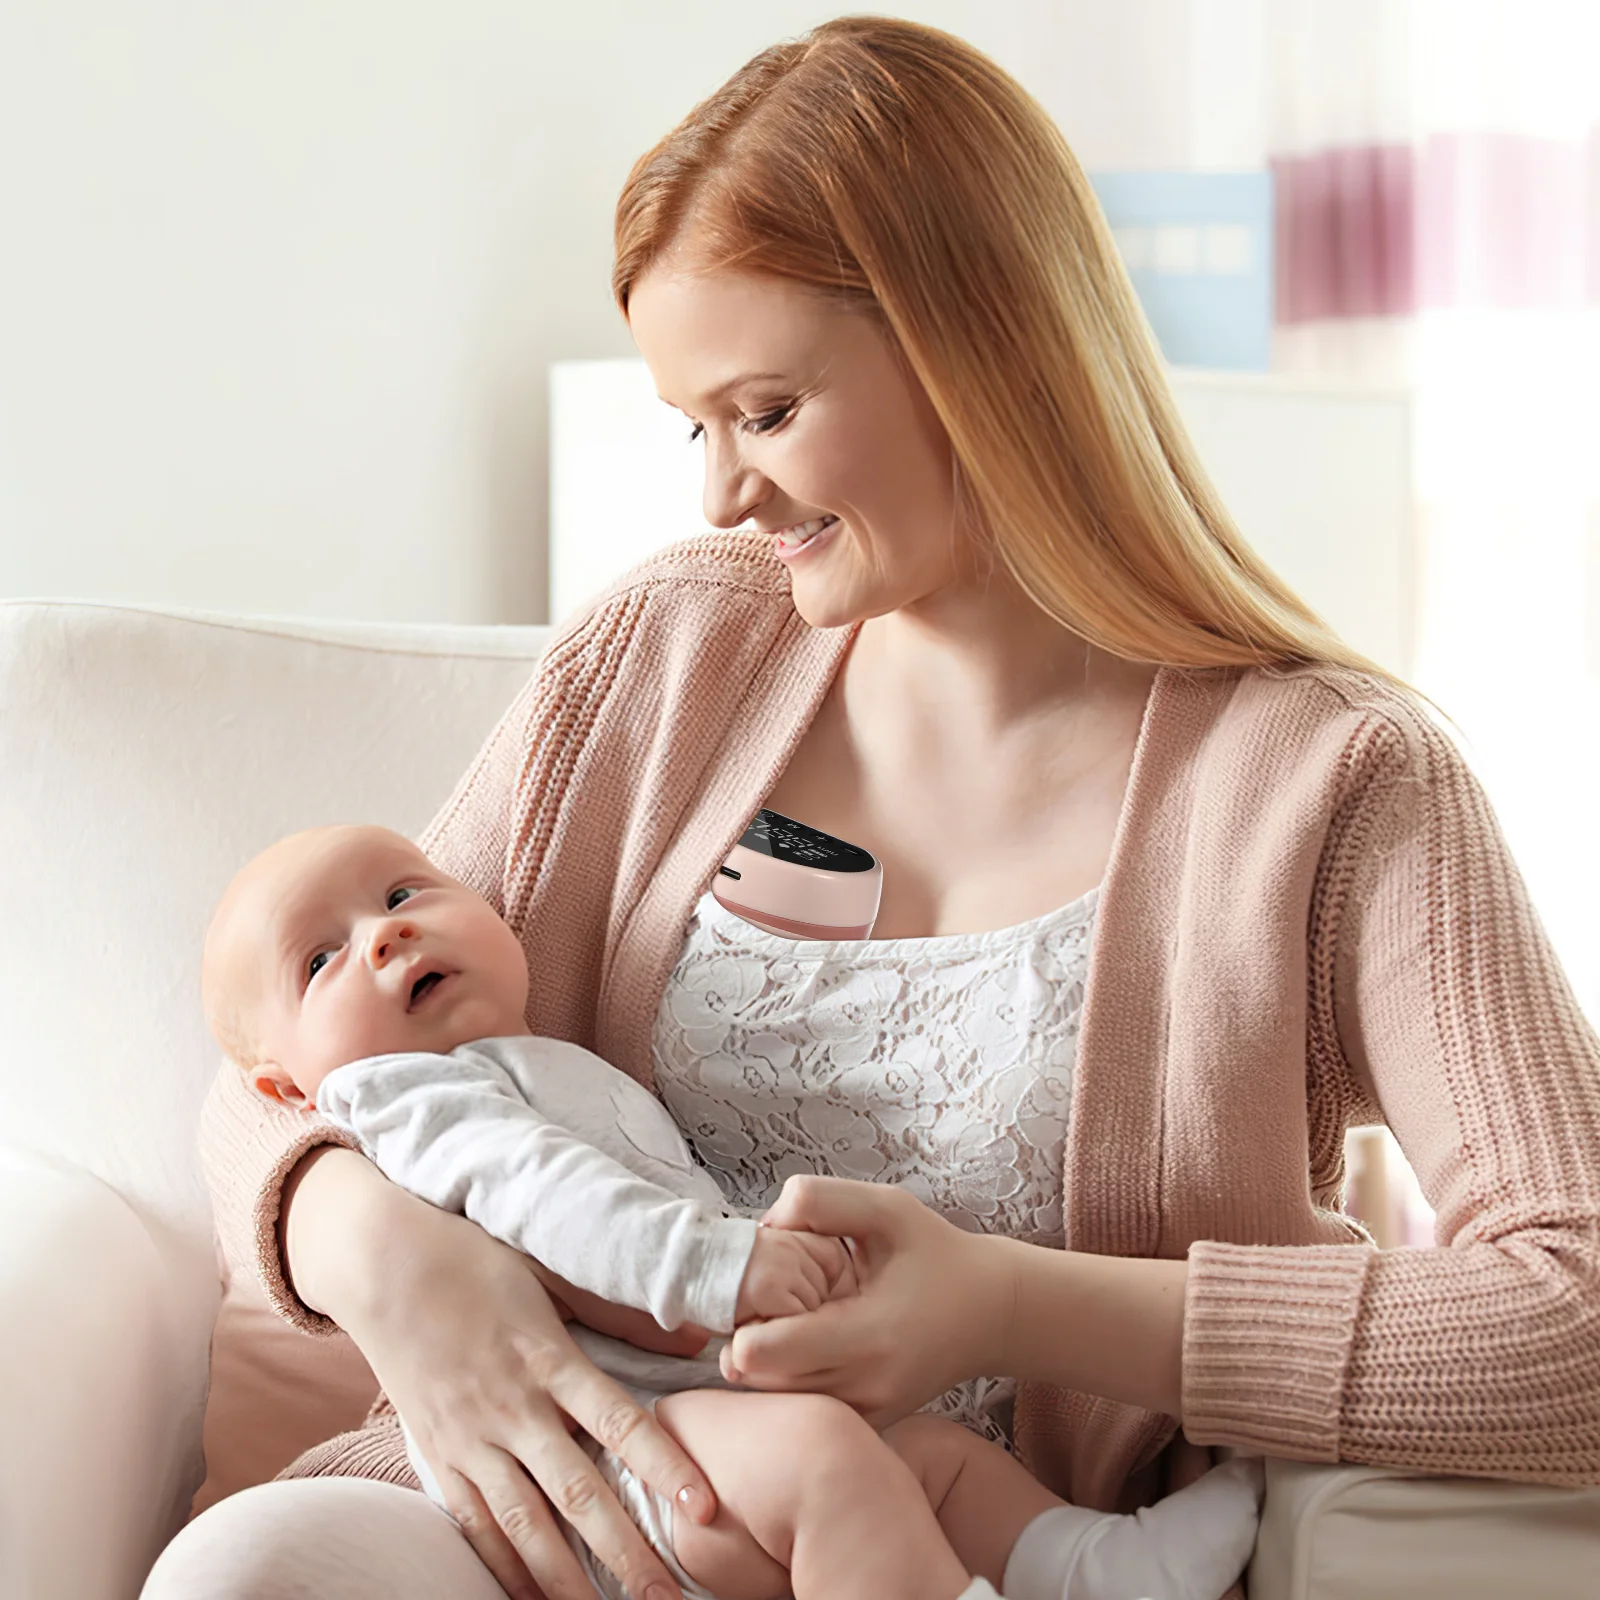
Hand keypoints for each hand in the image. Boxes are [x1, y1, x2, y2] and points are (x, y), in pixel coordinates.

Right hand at [284, 1147, 716, 1599]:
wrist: (381, 1263)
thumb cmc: (475, 1260)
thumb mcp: (552, 1272)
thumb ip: (620, 1313)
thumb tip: (693, 1334)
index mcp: (548, 1357)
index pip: (619, 1422)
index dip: (664, 1466)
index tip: (704, 1507)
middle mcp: (512, 1406)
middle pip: (576, 1491)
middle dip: (624, 1551)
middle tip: (667, 1596)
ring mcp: (471, 1437)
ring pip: (524, 1523)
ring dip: (566, 1579)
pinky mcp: (438, 1454)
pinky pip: (474, 1523)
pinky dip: (504, 1566)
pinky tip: (531, 1597)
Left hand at [720, 1175, 1013, 1427]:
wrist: (992, 1313)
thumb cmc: (939, 1255)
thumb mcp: (889, 1208)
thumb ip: (824, 1201)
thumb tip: (765, 1223)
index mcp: (870, 1335)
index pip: (767, 1352)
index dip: (743, 1319)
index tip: (753, 1289)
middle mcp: (864, 1387)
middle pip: (758, 1382)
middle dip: (742, 1340)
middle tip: (758, 1302)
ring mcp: (865, 1414)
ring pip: (775, 1403)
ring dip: (762, 1364)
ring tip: (783, 1320)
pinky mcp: (865, 1424)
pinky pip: (803, 1410)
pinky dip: (789, 1381)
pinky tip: (804, 1344)